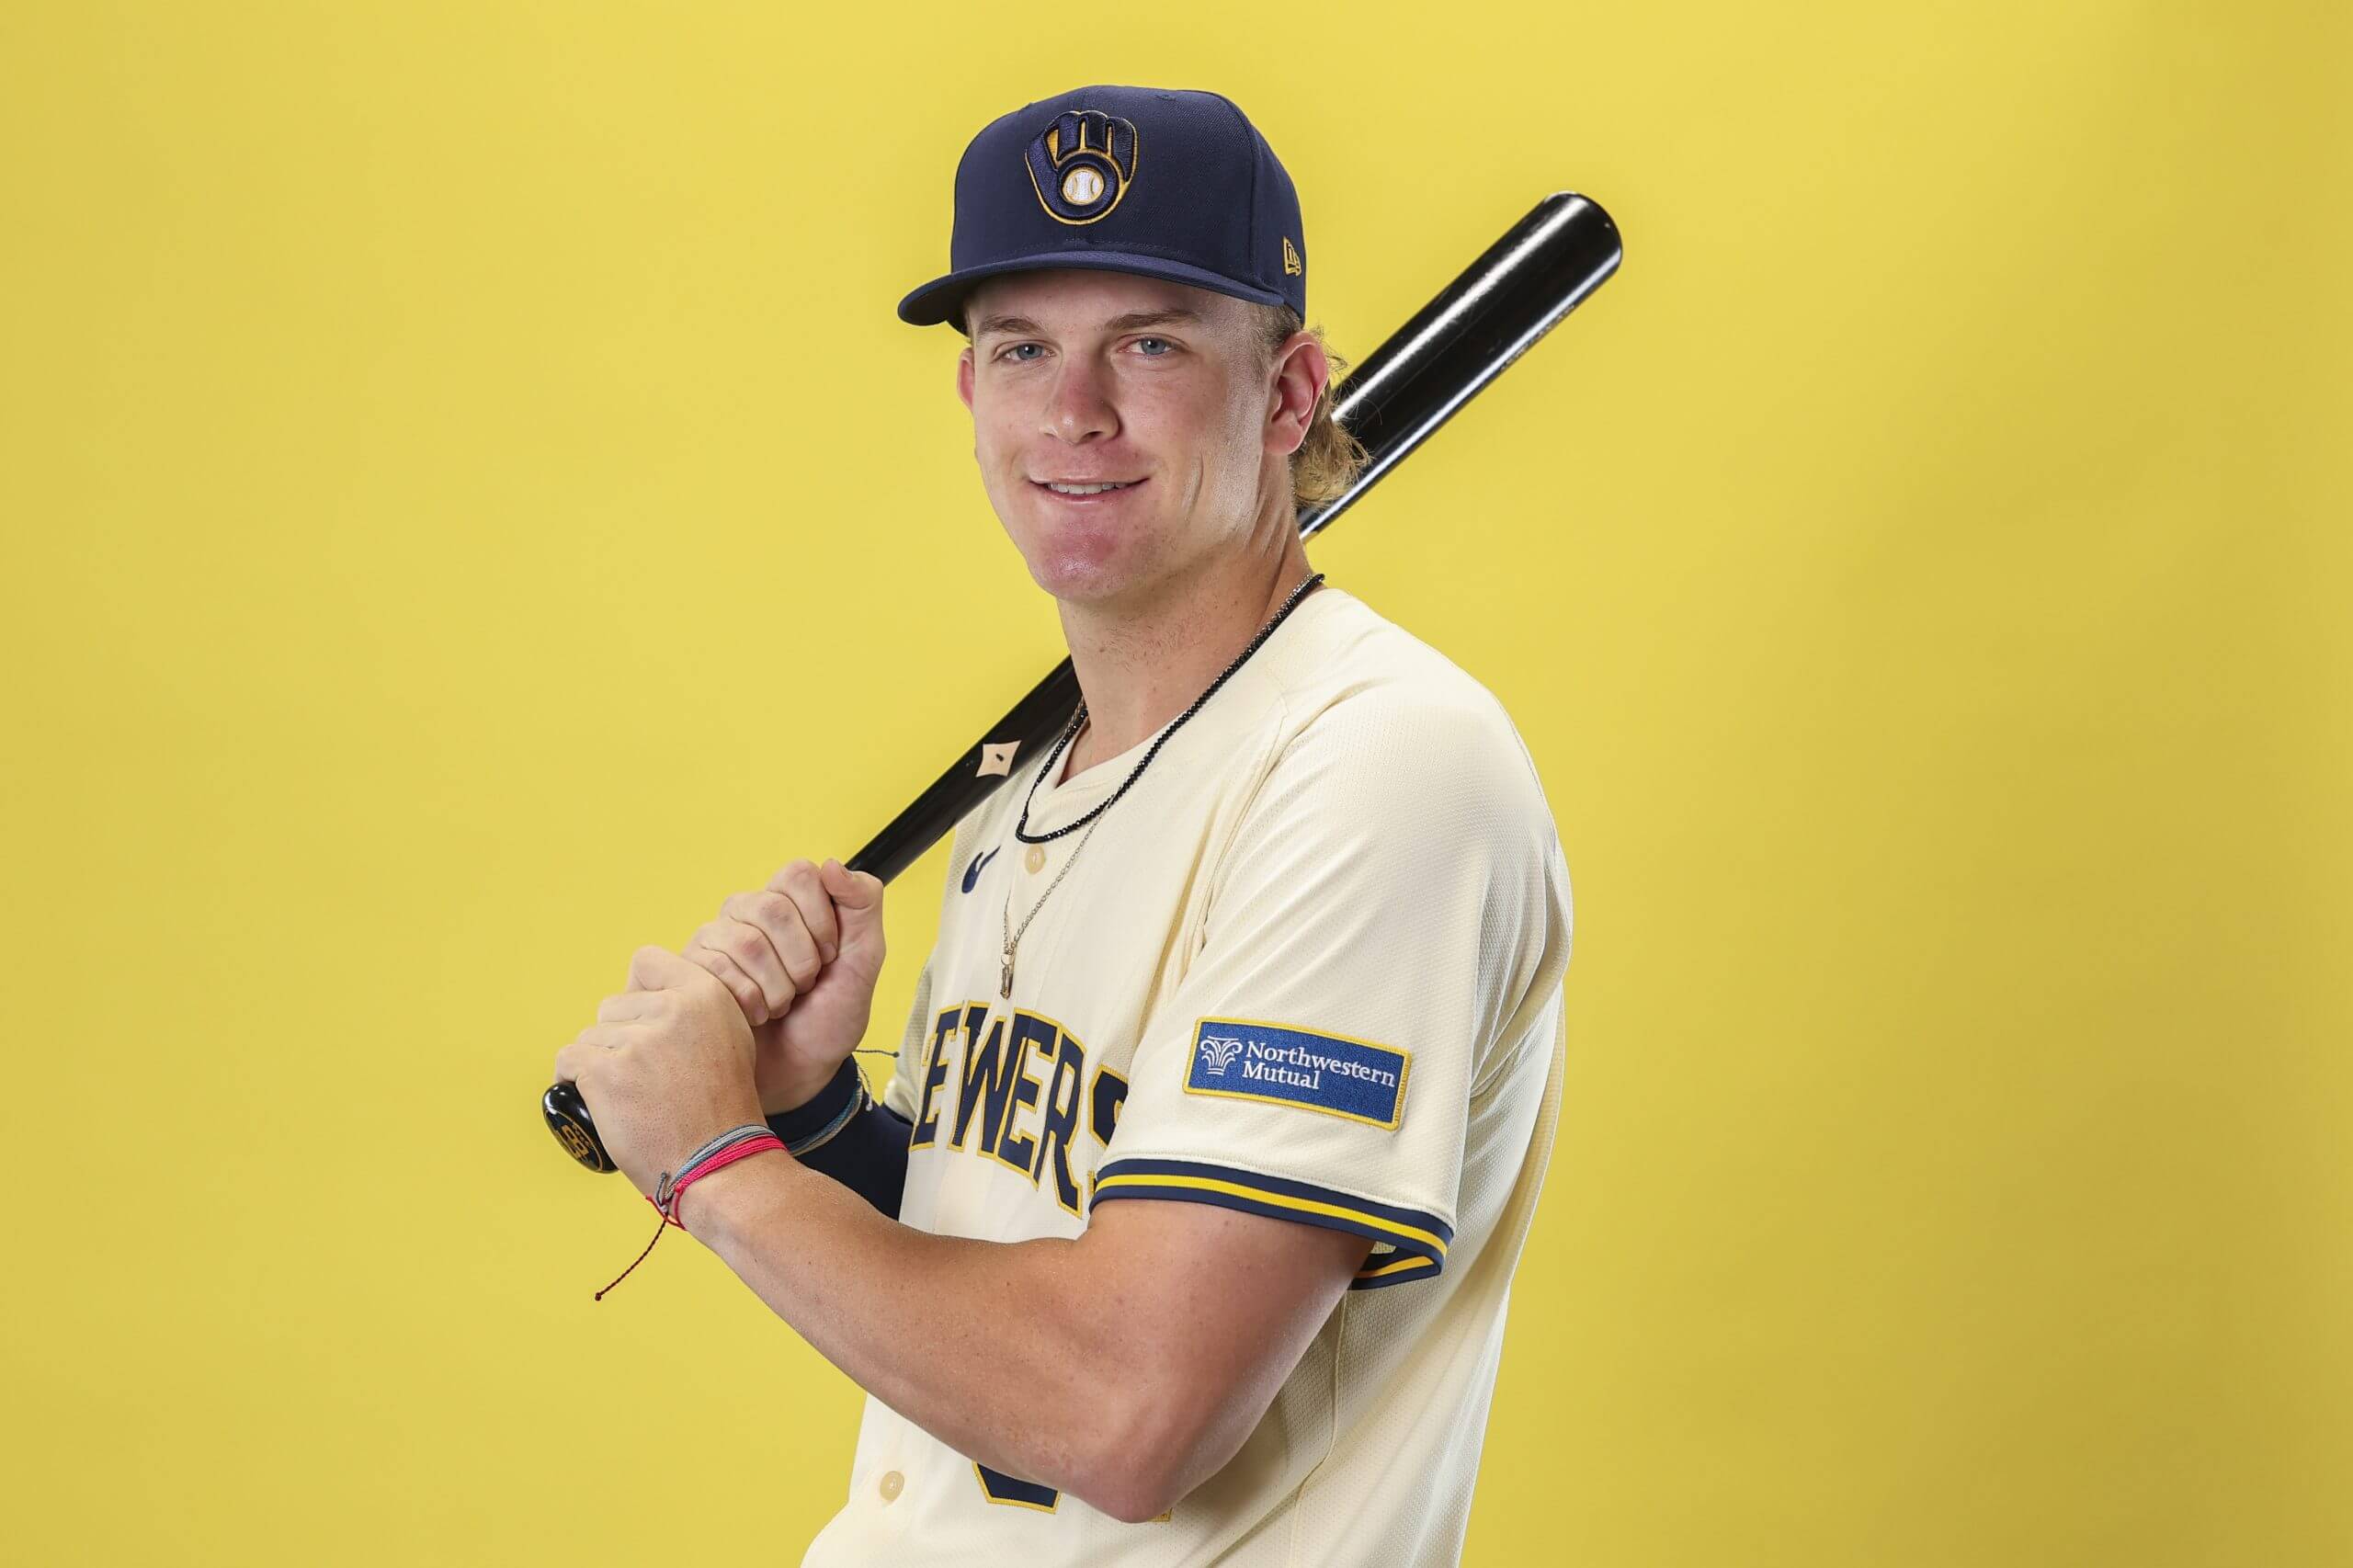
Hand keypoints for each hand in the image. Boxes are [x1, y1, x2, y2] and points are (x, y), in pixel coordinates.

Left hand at [553, 946, 765, 1200]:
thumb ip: (695, 1008)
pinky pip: (568, 1061)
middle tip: (647, 1078)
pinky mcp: (605, 1072)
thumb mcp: (731, 1037)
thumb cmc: (723, 1109)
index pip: (647, 961)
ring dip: (600, 1063)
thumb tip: (648, 997)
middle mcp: (671, 1009)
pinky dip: (573, 1079)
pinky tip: (594, 1098)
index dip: (638, 992)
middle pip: (612, 1006)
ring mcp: (636, 1040)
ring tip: (632, 1097)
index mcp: (705, 994)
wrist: (718, 1162)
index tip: (644, 1023)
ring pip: (590, 1036)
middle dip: (620, 1038)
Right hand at [674, 857, 886, 1114]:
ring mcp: (714, 938)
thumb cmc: (830, 1018)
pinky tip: (753, 1016)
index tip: (829, 956)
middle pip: (771, 907)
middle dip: (800, 960)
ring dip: (775, 987)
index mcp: (789, 900)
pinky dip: (748, 1003)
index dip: (820, 919)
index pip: (799, 874)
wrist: (799, 1073)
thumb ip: (862, 905)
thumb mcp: (864, 961)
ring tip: (779, 1006)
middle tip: (804, 987)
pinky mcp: (689, 970)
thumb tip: (831, 864)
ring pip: (744, 941)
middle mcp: (746, 911)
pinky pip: (715, 970)